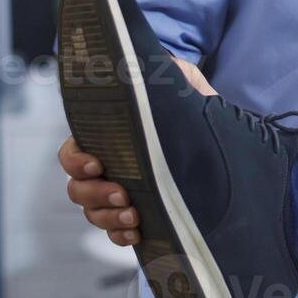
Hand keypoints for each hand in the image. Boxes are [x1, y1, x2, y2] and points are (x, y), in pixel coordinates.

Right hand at [58, 54, 216, 246]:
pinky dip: (120, 235)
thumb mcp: (189, 88)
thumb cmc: (197, 110)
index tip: (96, 164)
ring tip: (135, 217)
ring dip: (108, 217)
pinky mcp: (135, 215)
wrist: (225, 143)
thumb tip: (162, 62)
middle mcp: (107, 168)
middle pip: (77, 188)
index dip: (75, 162)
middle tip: (123, 194)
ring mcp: (118, 194)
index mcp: (109, 138)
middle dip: (95, 194)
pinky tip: (137, 233)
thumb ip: (174, 74)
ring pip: (92, 212)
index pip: (72, 152)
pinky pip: (114, 232)